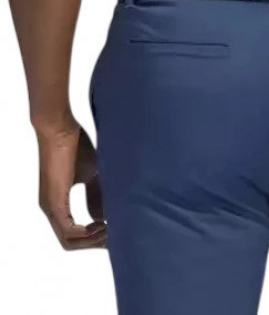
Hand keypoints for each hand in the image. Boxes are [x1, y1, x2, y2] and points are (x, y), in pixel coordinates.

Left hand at [37, 120, 106, 249]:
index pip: (74, 234)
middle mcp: (51, 210)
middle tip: (116, 235)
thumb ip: (98, 194)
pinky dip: (86, 234)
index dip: (95, 237)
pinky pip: (68, 232)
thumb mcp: (92, 174)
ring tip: (112, 229)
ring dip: (92, 241)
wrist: (60, 127)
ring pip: (69, 242)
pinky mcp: (53, 203)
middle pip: (71, 243)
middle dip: (96, 244)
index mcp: (58, 204)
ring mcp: (50, 208)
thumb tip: (104, 218)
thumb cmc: (75, 145)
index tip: (115, 230)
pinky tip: (102, 224)